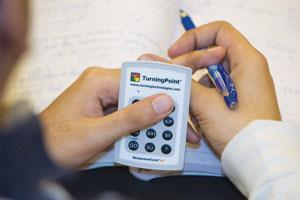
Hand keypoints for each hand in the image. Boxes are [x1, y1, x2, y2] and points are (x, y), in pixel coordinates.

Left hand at [40, 67, 173, 167]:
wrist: (35, 153)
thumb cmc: (57, 142)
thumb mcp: (98, 133)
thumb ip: (132, 118)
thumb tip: (163, 102)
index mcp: (98, 81)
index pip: (140, 79)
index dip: (163, 92)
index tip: (182, 105)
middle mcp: (101, 83)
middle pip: (140, 92)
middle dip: (160, 110)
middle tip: (180, 125)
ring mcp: (102, 96)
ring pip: (135, 103)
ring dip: (150, 119)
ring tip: (169, 132)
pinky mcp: (102, 108)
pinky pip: (126, 112)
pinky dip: (138, 124)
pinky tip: (149, 135)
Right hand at [140, 21, 280, 154]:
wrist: (259, 163)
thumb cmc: (240, 133)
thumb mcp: (206, 105)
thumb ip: (182, 82)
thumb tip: (156, 64)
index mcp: (247, 61)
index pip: (218, 31)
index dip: (193, 38)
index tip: (174, 54)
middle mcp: (246, 70)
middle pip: (211, 55)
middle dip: (188, 70)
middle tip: (173, 81)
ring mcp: (242, 86)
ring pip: (209, 78)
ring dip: (194, 93)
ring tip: (188, 112)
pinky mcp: (236, 100)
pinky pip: (213, 93)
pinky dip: (201, 104)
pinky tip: (198, 123)